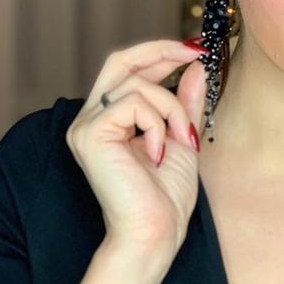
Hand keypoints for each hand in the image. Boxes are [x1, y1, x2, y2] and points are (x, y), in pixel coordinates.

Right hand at [65, 38, 208, 283]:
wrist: (155, 234)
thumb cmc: (165, 198)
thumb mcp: (182, 139)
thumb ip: (185, 103)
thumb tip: (196, 68)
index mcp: (109, 119)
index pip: (128, 69)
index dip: (160, 52)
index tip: (196, 49)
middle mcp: (90, 118)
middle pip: (121, 62)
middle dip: (161, 50)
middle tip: (195, 52)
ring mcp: (86, 126)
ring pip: (137, 84)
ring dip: (171, 107)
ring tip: (178, 140)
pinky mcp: (90, 134)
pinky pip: (134, 104)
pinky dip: (157, 123)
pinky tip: (159, 153)